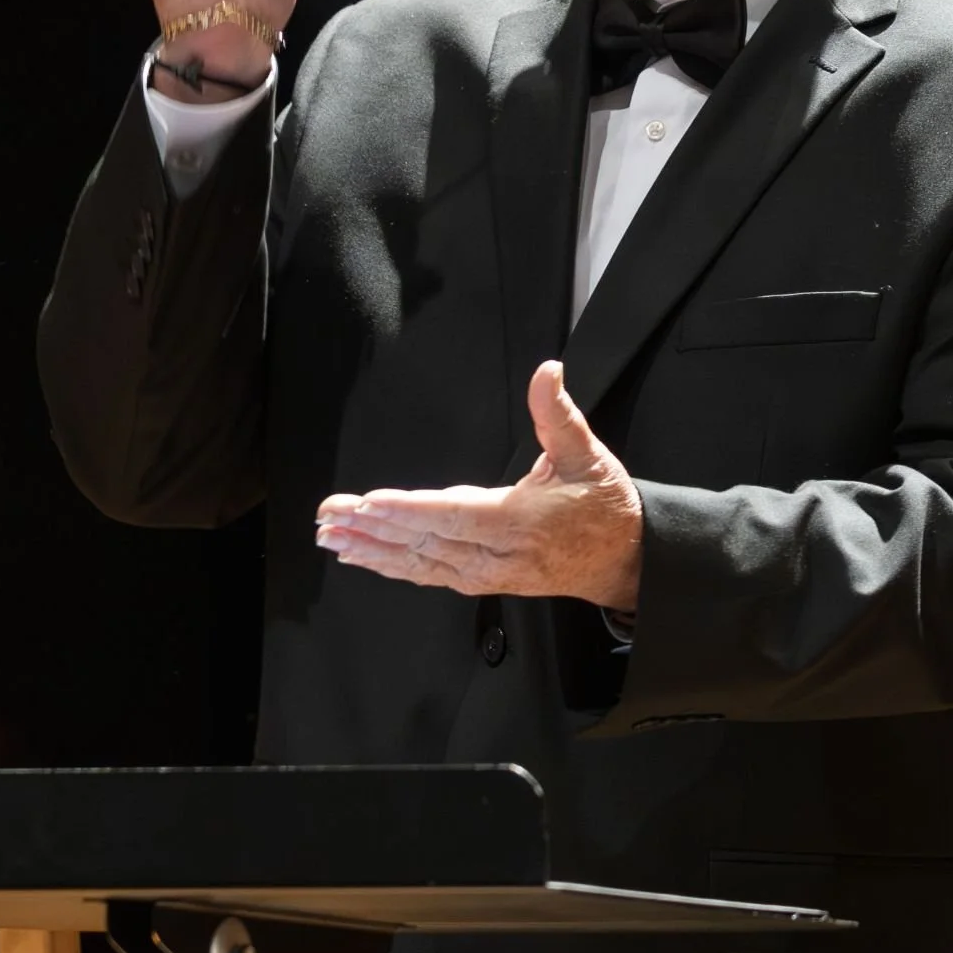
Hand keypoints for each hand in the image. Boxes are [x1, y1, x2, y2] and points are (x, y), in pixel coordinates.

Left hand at [315, 363, 642, 612]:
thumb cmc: (603, 505)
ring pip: (419, 563)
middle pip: (425, 541)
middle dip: (372, 529)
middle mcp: (498, 554)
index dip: (411, 511)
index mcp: (520, 521)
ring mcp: (487, 574)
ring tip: (330, 537)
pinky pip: (428, 575)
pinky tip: (361, 557)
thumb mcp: (587, 453)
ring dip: (371, 550)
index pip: (456, 516)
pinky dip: (392, 566)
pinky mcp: (481, 581)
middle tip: (328, 517)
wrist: (624, 560)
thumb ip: (558, 413)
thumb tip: (548, 371)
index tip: (370, 503)